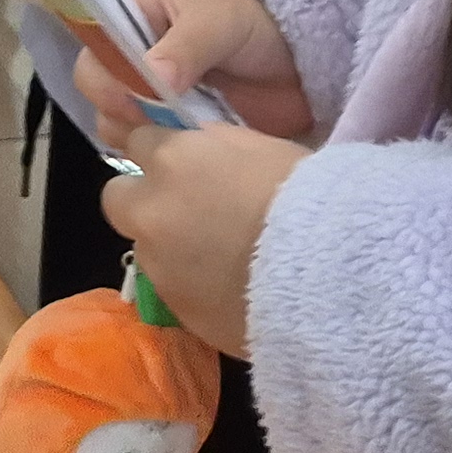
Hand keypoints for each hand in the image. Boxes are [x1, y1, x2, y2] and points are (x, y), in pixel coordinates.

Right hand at [74, 0, 314, 139]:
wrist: (300, 60)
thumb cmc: (252, 23)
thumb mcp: (218, 22)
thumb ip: (185, 47)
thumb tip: (151, 81)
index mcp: (129, 12)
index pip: (89, 35)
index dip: (100, 62)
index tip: (127, 90)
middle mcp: (128, 52)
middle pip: (94, 81)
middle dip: (118, 103)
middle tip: (156, 116)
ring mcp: (146, 92)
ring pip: (112, 117)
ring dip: (136, 131)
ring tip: (176, 132)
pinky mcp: (167, 124)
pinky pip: (143, 143)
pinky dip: (158, 150)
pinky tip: (187, 147)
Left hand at [97, 118, 308, 354]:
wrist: (333, 275)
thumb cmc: (310, 199)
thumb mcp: (263, 148)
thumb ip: (215, 145)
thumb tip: (196, 146)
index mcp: (173, 161)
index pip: (137, 142)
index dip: (161, 154)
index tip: (185, 166)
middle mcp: (152, 210)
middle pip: (118, 199)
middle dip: (144, 201)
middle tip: (186, 213)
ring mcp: (159, 265)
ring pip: (146, 249)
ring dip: (171, 248)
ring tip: (222, 260)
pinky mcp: (176, 310)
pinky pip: (173, 291)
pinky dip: (193, 286)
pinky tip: (233, 290)